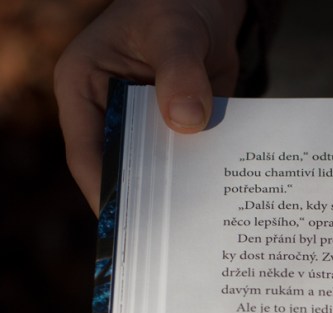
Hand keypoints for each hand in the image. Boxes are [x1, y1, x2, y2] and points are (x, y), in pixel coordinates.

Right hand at [54, 0, 248, 214]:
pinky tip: (223, 204)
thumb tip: (188, 121)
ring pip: (156, 169)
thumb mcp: (176, 33)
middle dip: (144, 203)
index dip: (106, 191)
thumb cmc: (177, 6)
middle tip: (169, 242)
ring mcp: (144, 124)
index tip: (128, 226)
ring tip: (198, 232)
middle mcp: (109, 111)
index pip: (88, 152)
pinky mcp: (178, 130)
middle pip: (122, 168)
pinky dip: (202, 178)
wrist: (210, 4)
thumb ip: (180, 73)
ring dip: (178, 194)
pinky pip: (187, 160)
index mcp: (84, 88)